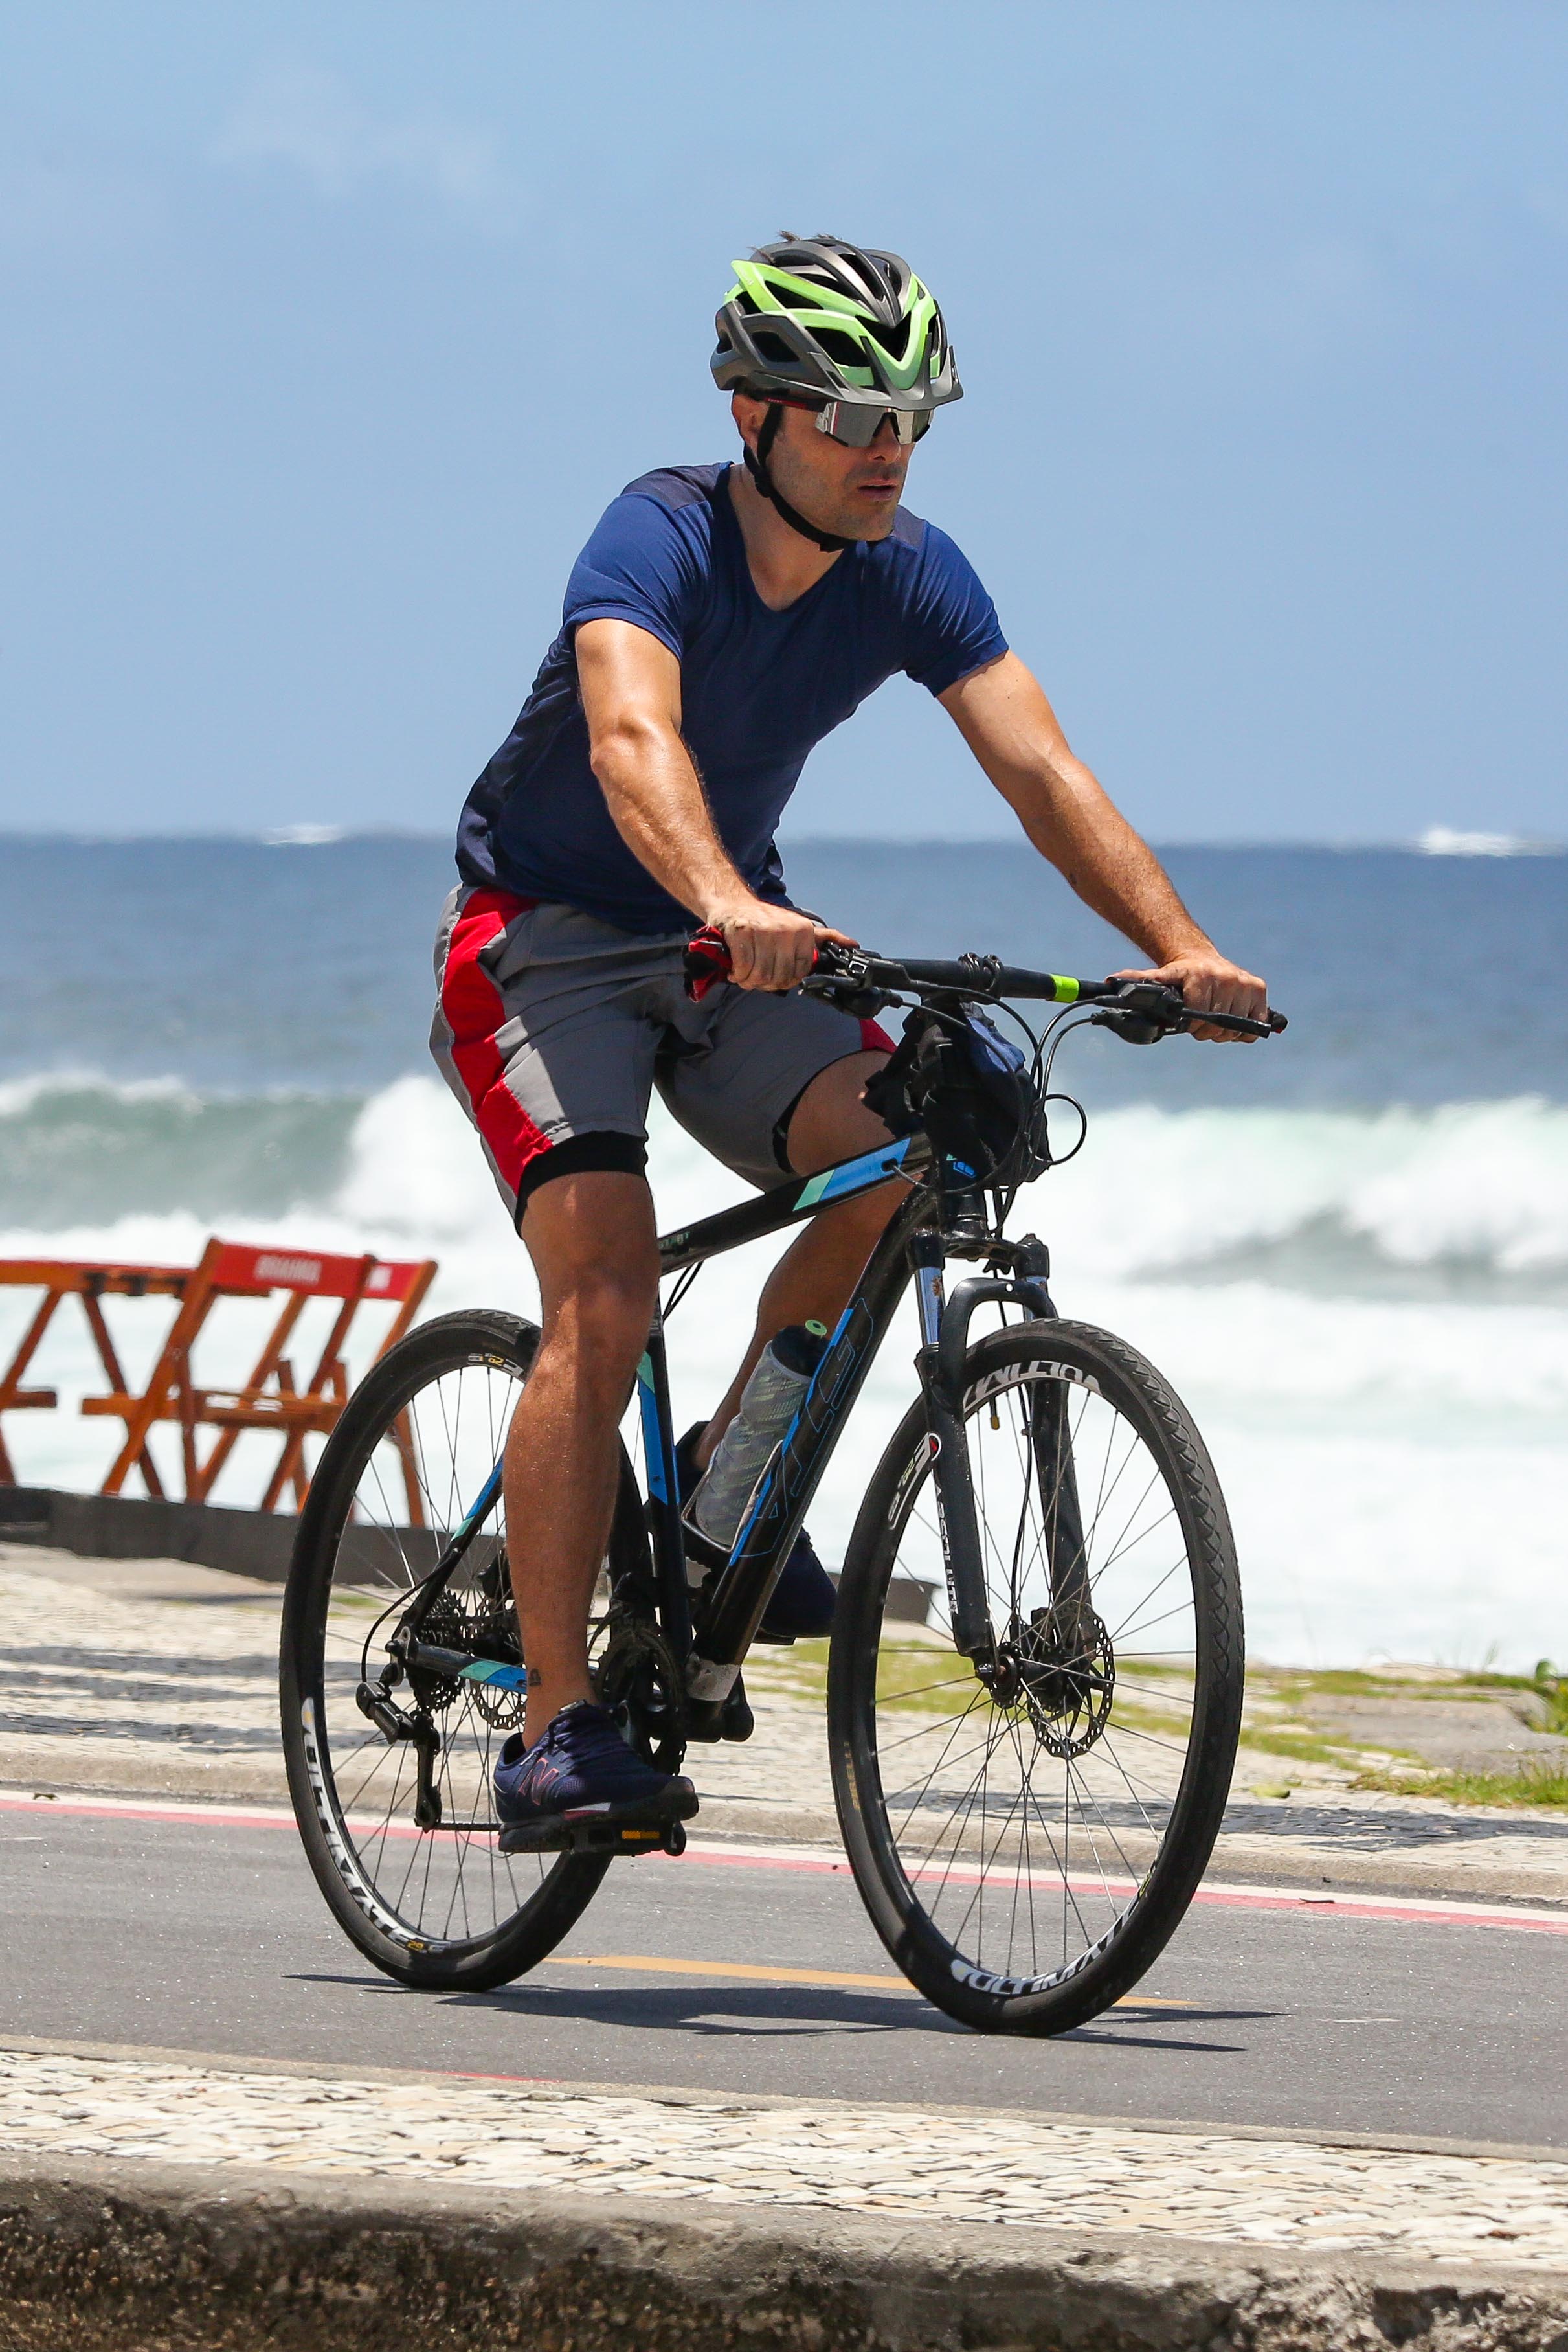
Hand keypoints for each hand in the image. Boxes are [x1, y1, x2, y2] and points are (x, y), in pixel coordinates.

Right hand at [708, 897, 856, 991]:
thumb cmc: (765, 920)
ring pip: (760, 975)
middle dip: (765, 983)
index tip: (776, 978)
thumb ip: (825, 938)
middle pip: (778, 977)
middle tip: (756, 978)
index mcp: (803, 931)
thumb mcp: (799, 925)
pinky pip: (743, 968)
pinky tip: (736, 970)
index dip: (785, 981)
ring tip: (746, 975)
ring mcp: (763, 930)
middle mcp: (786, 929)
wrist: (733, 902)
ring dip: (749, 981)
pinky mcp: (742, 931)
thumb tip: (853, 945)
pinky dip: (738, 974)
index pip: (799, 973)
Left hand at [1116, 946, 1267, 1042]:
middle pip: (1218, 1024)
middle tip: (1199, 1023)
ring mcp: (1244, 983)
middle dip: (1206, 1030)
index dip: (1192, 1026)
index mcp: (1200, 975)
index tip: (1187, 1023)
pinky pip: (1255, 1025)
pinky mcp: (1259, 989)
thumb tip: (1113, 981)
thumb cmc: (1180, 975)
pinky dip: (1244, 1029)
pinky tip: (1231, 1018)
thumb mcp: (1160, 977)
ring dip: (1224, 1031)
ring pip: (1236, 1027)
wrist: (1202, 959)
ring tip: (1213, 1019)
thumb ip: (1140, 980)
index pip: (1199, 1016)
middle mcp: (1226, 976)